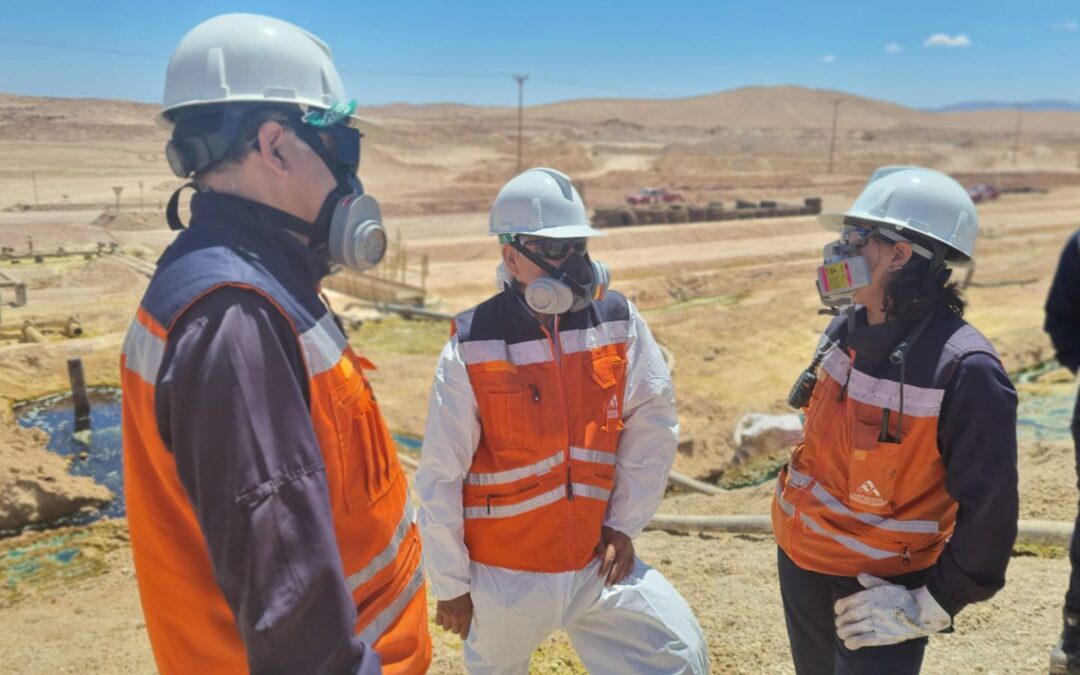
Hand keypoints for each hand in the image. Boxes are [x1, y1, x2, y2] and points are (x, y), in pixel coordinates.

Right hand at [435, 593, 472, 638]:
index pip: (464, 634)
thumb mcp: (471, 605)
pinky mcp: (440, 612)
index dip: (463, 636)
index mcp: (466, 618)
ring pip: (446, 628)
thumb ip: (469, 615)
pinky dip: (440, 621)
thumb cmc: (465, 593)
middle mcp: (456, 619)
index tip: (462, 635)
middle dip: (455, 628)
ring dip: (447, 625)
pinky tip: (442, 617)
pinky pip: (438, 623)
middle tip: (456, 623)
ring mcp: (447, 616)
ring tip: (449, 620)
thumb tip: (468, 622)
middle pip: (454, 631)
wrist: (454, 584)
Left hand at [594, 526, 633, 585]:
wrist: (617, 527)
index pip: (610, 557)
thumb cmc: (605, 533)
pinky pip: (631, 565)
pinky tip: (621, 579)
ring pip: (625, 567)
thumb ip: (599, 545)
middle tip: (606, 585)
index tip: (599, 576)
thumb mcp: (600, 535)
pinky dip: (626, 573)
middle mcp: (625, 546)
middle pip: (619, 564)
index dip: (604, 567)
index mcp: (616, 540)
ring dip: (618, 577)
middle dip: (612, 576)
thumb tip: (600, 556)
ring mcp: (630, 550)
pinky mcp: (633, 553)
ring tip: (612, 584)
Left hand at [834, 574, 950, 649]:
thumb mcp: (885, 585)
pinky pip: (862, 641)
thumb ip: (871, 581)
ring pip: (851, 630)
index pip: (844, 603)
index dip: (838, 609)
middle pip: (846, 618)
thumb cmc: (902, 597)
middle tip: (840, 624)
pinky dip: (852, 642)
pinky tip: (849, 643)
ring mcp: (875, 623)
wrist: (920, 610)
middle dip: (840, 622)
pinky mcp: (882, 636)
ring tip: (842, 633)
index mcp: (867, 597)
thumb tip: (860, 576)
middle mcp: (869, 609)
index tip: (838, 612)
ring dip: (843, 633)